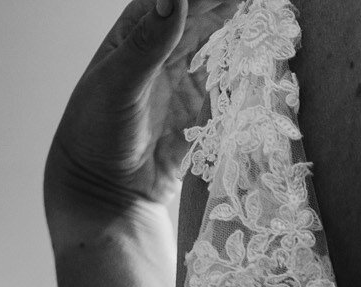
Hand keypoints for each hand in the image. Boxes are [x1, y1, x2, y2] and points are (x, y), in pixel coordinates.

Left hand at [44, 0, 239, 237]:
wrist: (106, 193)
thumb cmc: (96, 134)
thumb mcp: (119, 84)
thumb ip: (149, 42)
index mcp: (132, 37)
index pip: (173, 1)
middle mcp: (159, 55)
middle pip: (199, 17)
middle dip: (224, 4)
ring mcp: (181, 82)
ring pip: (216, 45)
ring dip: (238, 28)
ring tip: (264, 14)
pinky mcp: (199, 112)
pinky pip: (225, 83)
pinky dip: (242, 67)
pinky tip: (260, 52)